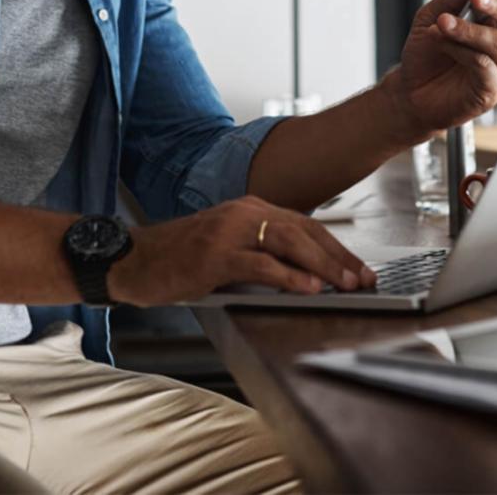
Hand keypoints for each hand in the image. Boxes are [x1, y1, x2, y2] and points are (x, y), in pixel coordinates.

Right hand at [106, 195, 375, 305]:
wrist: (133, 260)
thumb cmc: (180, 259)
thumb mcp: (228, 248)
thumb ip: (263, 253)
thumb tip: (309, 275)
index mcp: (250, 209)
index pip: (305, 225)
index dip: (337, 248)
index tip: (360, 268)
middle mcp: (243, 213)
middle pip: (304, 231)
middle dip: (339, 257)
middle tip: (363, 279)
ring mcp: (228, 231)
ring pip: (288, 242)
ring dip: (322, 264)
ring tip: (345, 284)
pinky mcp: (214, 255)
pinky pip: (260, 263)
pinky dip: (289, 275)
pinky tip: (308, 288)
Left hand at [379, 0, 496, 138]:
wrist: (410, 91)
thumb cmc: (427, 54)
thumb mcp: (430, 18)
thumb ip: (451, 0)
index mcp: (496, 20)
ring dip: (469, 30)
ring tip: (443, 23)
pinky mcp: (493, 90)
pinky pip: (484, 65)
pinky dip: (461, 51)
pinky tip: (443, 45)